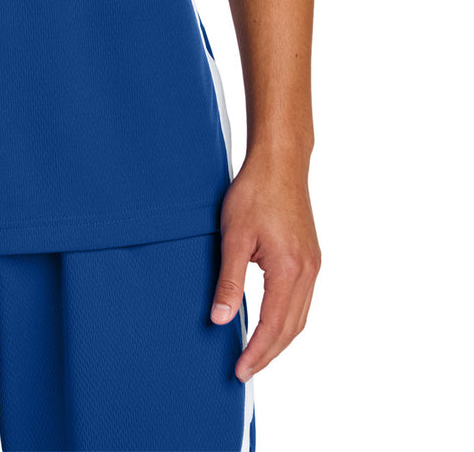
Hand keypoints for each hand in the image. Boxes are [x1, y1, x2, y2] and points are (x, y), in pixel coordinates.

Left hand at [208, 149, 320, 382]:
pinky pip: (302, 301)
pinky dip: (287, 320)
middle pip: (291, 328)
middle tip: (245, 371)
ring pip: (300, 317)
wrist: (280, 163)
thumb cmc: (255, 193)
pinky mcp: (311, 257)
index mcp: (290, 269)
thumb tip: (220, 319)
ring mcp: (313, 265)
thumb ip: (229, 281)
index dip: (257, 352)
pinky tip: (271, 323)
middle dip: (269, 353)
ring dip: (280, 340)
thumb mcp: (234, 237)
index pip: (274, 326)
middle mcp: (308, 272)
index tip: (240, 371)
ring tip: (256, 354)